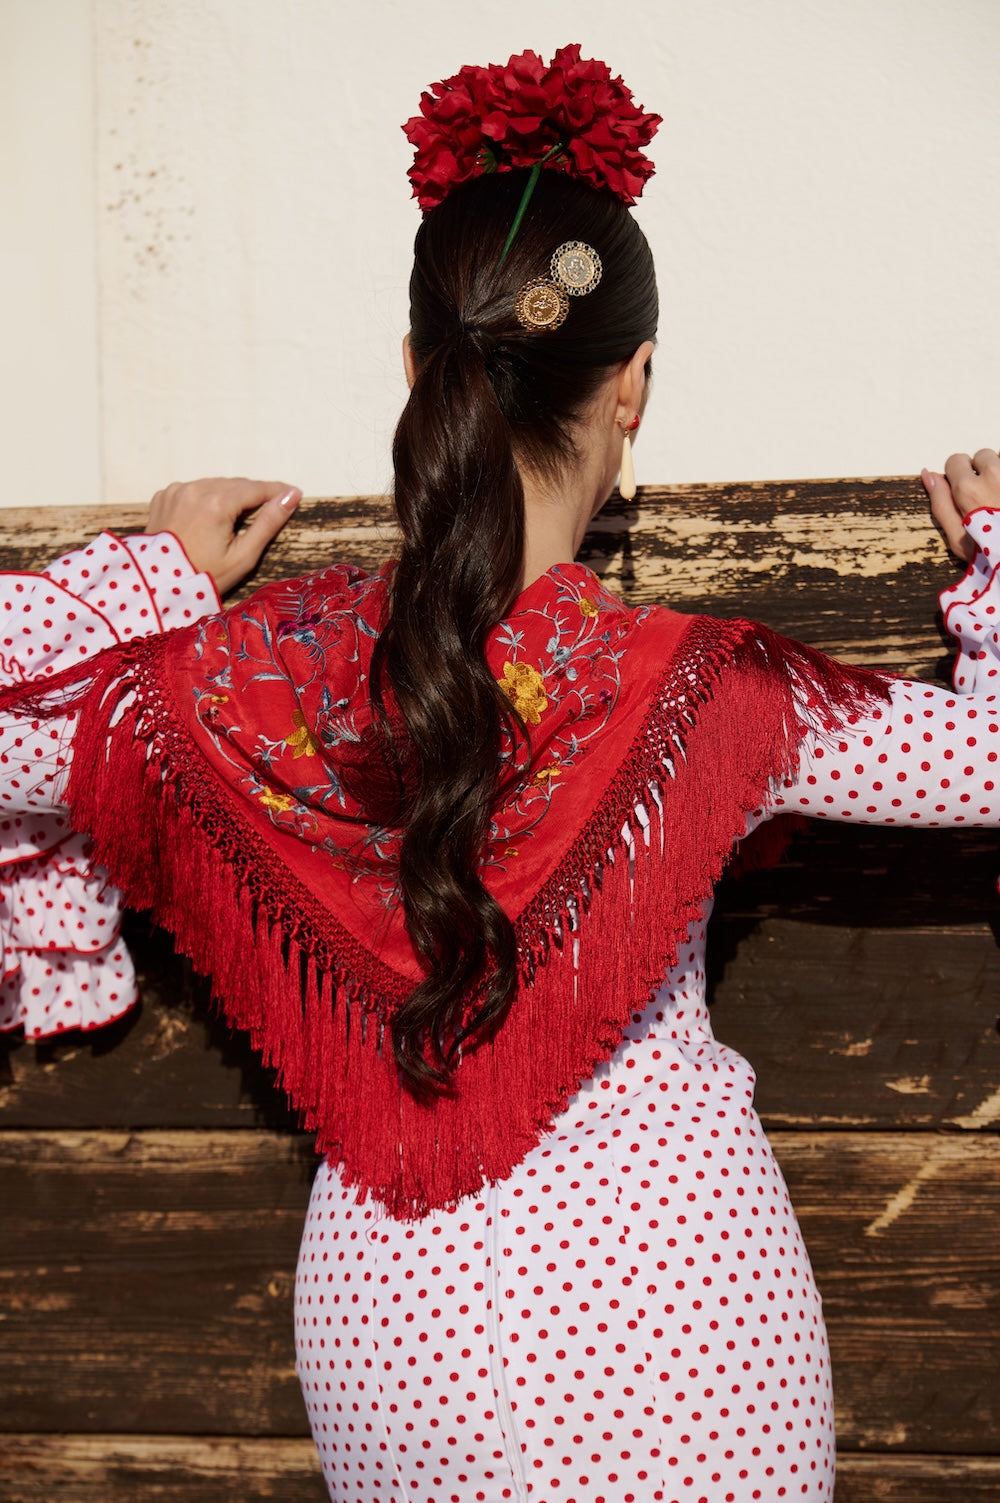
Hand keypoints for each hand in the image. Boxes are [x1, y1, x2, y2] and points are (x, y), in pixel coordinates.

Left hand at [146, 477, 300, 593]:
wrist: (159, 587)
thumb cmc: (205, 577)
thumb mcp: (243, 556)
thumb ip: (268, 523)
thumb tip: (292, 495)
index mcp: (216, 503)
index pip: (255, 488)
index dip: (277, 490)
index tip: (294, 492)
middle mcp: (195, 489)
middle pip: (235, 484)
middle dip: (253, 494)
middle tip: (269, 508)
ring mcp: (176, 490)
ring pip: (215, 484)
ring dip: (230, 495)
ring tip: (239, 516)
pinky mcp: (164, 496)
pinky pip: (194, 489)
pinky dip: (206, 498)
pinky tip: (209, 517)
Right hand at [922, 449, 999, 564]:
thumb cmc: (992, 555)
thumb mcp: (958, 538)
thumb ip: (940, 503)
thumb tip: (928, 475)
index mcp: (968, 489)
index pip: (955, 461)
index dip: (957, 477)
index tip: (965, 494)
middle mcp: (994, 474)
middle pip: (982, 456)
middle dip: (983, 472)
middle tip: (989, 498)